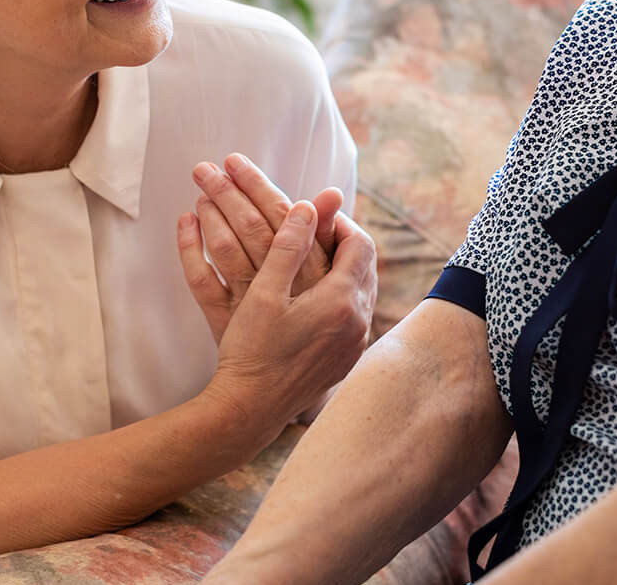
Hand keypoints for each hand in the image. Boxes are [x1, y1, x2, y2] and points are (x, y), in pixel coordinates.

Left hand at [180, 155, 341, 330]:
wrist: (278, 393)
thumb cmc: (309, 332)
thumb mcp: (327, 285)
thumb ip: (323, 239)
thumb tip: (329, 192)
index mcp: (317, 277)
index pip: (291, 219)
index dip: (265, 187)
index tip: (242, 166)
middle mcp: (286, 289)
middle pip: (256, 227)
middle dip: (235, 188)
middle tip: (215, 162)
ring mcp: (252, 306)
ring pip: (229, 248)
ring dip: (214, 211)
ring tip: (201, 185)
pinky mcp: (225, 321)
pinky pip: (201, 280)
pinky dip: (190, 248)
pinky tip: (185, 221)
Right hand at [191, 200, 376, 432]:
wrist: (249, 409)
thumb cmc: (252, 351)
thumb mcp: (264, 292)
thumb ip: (288, 246)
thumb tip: (308, 206)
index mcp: (341, 301)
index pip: (359, 245)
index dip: (339, 223)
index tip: (316, 214)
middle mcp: (357, 323)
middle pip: (366, 267)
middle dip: (345, 244)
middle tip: (319, 231)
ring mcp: (354, 345)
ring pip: (362, 292)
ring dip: (345, 270)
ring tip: (318, 258)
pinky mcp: (345, 361)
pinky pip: (355, 316)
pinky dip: (342, 297)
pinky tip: (317, 297)